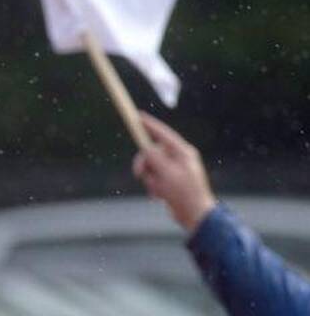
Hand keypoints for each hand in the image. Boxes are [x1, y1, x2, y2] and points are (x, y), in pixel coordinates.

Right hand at [132, 111, 217, 231]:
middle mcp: (179, 159)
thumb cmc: (185, 194)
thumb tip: (146, 148)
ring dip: (150, 179)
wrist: (195, 217)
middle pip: (152, 152)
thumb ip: (154, 157)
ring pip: (151, 166)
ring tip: (157, 191)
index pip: (163, 134)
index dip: (150, 124)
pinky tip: (158, 196)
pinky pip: (154, 177)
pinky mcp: (171, 181)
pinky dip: (153, 186)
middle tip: (138, 174)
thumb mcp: (167, 173)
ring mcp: (175, 170)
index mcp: (183, 153)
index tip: (137, 116)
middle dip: (144, 164)